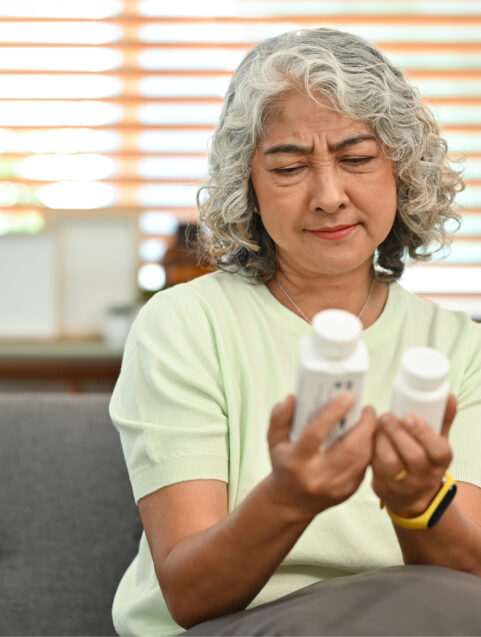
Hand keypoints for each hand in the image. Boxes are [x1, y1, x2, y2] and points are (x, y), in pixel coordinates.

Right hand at [265, 393, 376, 521]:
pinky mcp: (349, 491)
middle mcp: (317, 476)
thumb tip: (293, 398)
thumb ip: (280, 418)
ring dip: (370, 435)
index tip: (348, 396)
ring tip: (369, 419)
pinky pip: (365, 466)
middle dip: (364, 425)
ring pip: (362, 458)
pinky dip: (369, 448)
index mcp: (296, 462)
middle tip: (367, 408)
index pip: (316, 433)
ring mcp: (336, 487)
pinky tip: (368, 436)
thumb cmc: (284, 464)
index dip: (333, 413)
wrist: (291, 502)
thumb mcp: (274, 441)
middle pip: (349, 448)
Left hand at [371, 394, 456, 516]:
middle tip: (387, 416)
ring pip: (391, 464)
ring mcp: (402, 484)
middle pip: (413, 457)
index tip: (409, 416)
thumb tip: (448, 396)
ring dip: (382, 440)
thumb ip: (442, 420)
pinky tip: (368, 435)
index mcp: (439, 462)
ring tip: (377, 423)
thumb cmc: (425, 462)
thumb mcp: (438, 444)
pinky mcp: (382, 486)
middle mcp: (423, 475)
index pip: (437, 450)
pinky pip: (374, 468)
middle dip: (398, 434)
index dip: (423, 433)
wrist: (413, 498)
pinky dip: (371, 449)